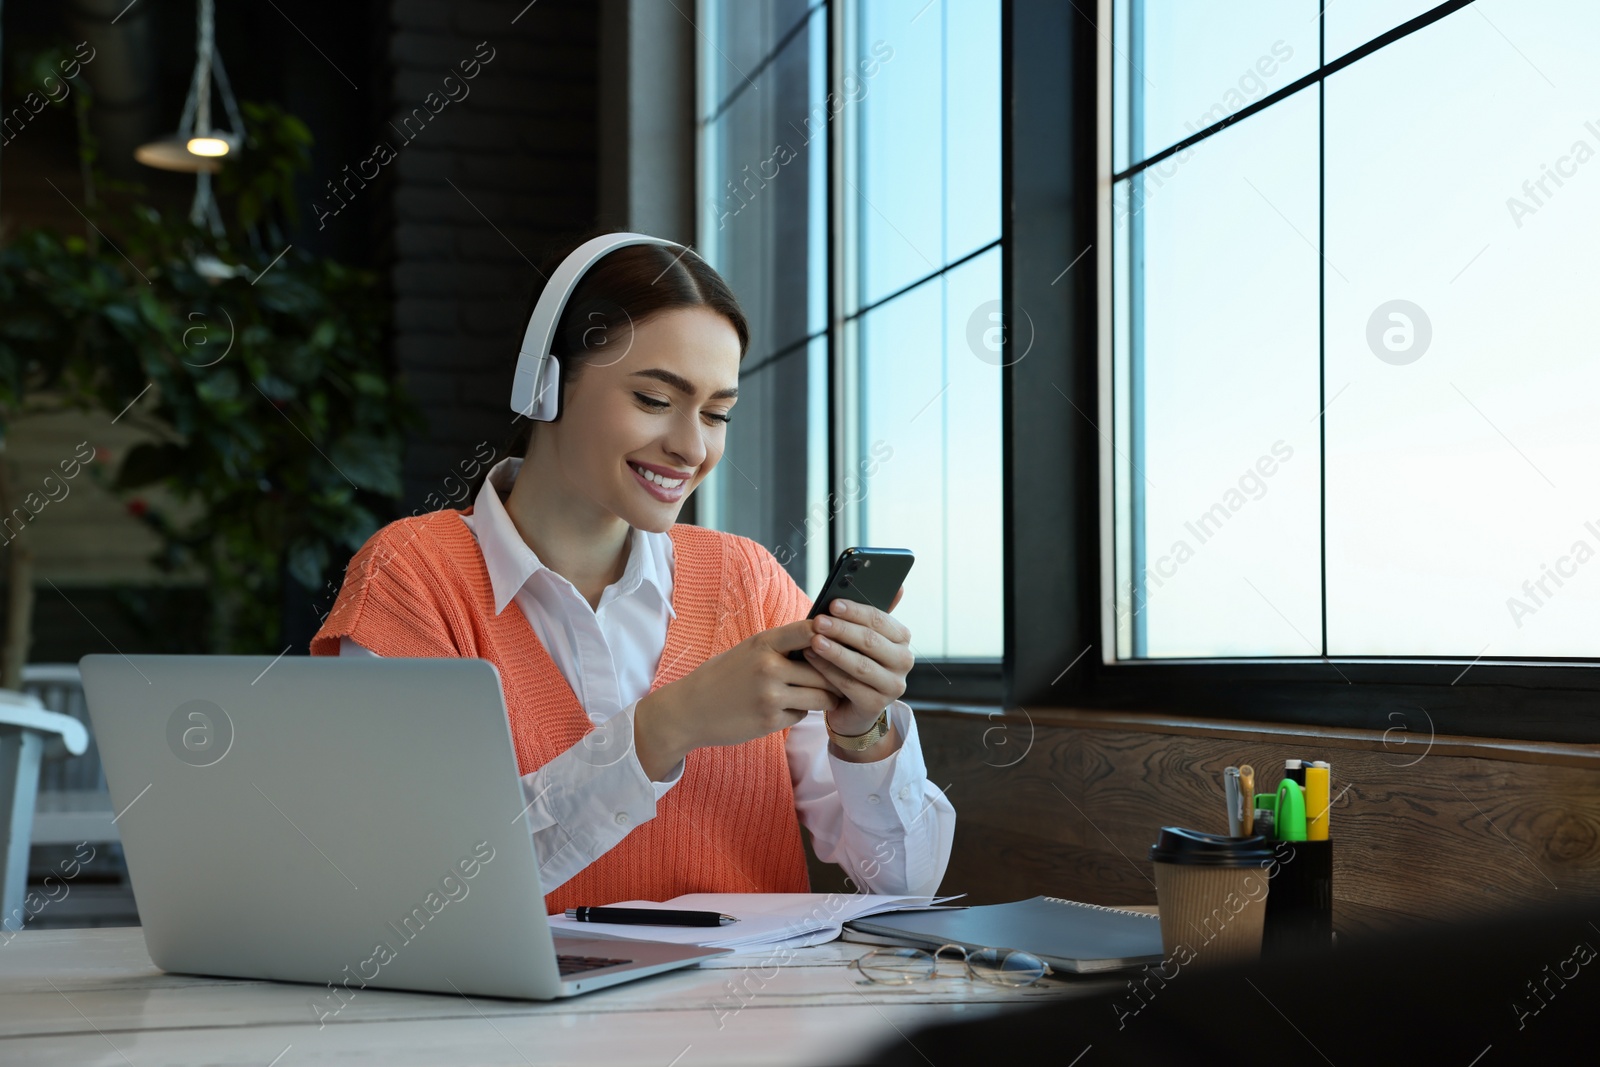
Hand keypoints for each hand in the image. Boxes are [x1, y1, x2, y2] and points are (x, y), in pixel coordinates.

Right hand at [634, 618, 840, 779]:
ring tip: (823, 695)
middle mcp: (769, 667)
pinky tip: (785, 709)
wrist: (689, 710)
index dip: (831, 635)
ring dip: (824, 698)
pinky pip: (802, 715)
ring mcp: (770, 695)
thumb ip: (781, 647)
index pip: (810, 630)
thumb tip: (823, 641)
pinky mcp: (770, 721)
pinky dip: (799, 712)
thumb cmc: (722, 677)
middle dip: (834, 676)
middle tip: (842, 677)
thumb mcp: (748, 651)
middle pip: (824, 670)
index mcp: (763, 643)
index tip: (839, 641)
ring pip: (820, 696)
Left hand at [801, 587, 911, 737]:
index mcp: (902, 638)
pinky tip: (812, 660)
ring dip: (835, 651)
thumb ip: (870, 614)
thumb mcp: (861, 637)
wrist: (852, 705)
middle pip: (871, 641)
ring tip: (813, 641)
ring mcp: (893, 686)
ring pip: (861, 665)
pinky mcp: (876, 705)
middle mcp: (904, 661)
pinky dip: (829, 671)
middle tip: (818, 621)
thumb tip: (898, 586)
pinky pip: (850, 686)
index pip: (880, 620)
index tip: (832, 604)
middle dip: (842, 630)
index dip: (855, 611)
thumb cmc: (854, 661)